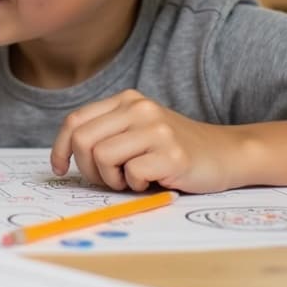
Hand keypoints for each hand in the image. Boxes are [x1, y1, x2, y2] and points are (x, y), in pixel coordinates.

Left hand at [50, 89, 246, 193]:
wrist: (226, 154)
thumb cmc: (173, 150)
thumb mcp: (137, 130)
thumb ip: (105, 134)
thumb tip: (62, 157)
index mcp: (126, 100)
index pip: (75, 121)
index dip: (60, 148)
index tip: (62, 169)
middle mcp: (139, 108)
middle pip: (83, 140)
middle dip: (87, 169)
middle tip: (109, 179)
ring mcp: (156, 129)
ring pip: (102, 157)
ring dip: (111, 179)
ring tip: (132, 179)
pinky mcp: (171, 154)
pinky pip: (131, 174)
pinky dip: (136, 186)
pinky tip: (152, 181)